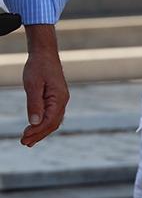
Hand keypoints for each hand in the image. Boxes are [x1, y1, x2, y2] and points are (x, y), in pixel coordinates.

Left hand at [21, 25, 69, 146]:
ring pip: (54, 121)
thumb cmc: (38, 67)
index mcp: (59, 98)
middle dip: (38, 135)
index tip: (23, 138)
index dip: (37, 131)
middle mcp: (63, 100)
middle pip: (53, 124)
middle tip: (23, 143)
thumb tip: (35, 122)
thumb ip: (35, 104)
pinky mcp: (56, 98)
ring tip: (28, 141)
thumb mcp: (33, 85)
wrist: (45, 54)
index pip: (49, 121)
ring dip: (41, 132)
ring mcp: (61, 100)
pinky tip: (36, 129)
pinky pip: (53, 115)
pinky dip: (45, 124)